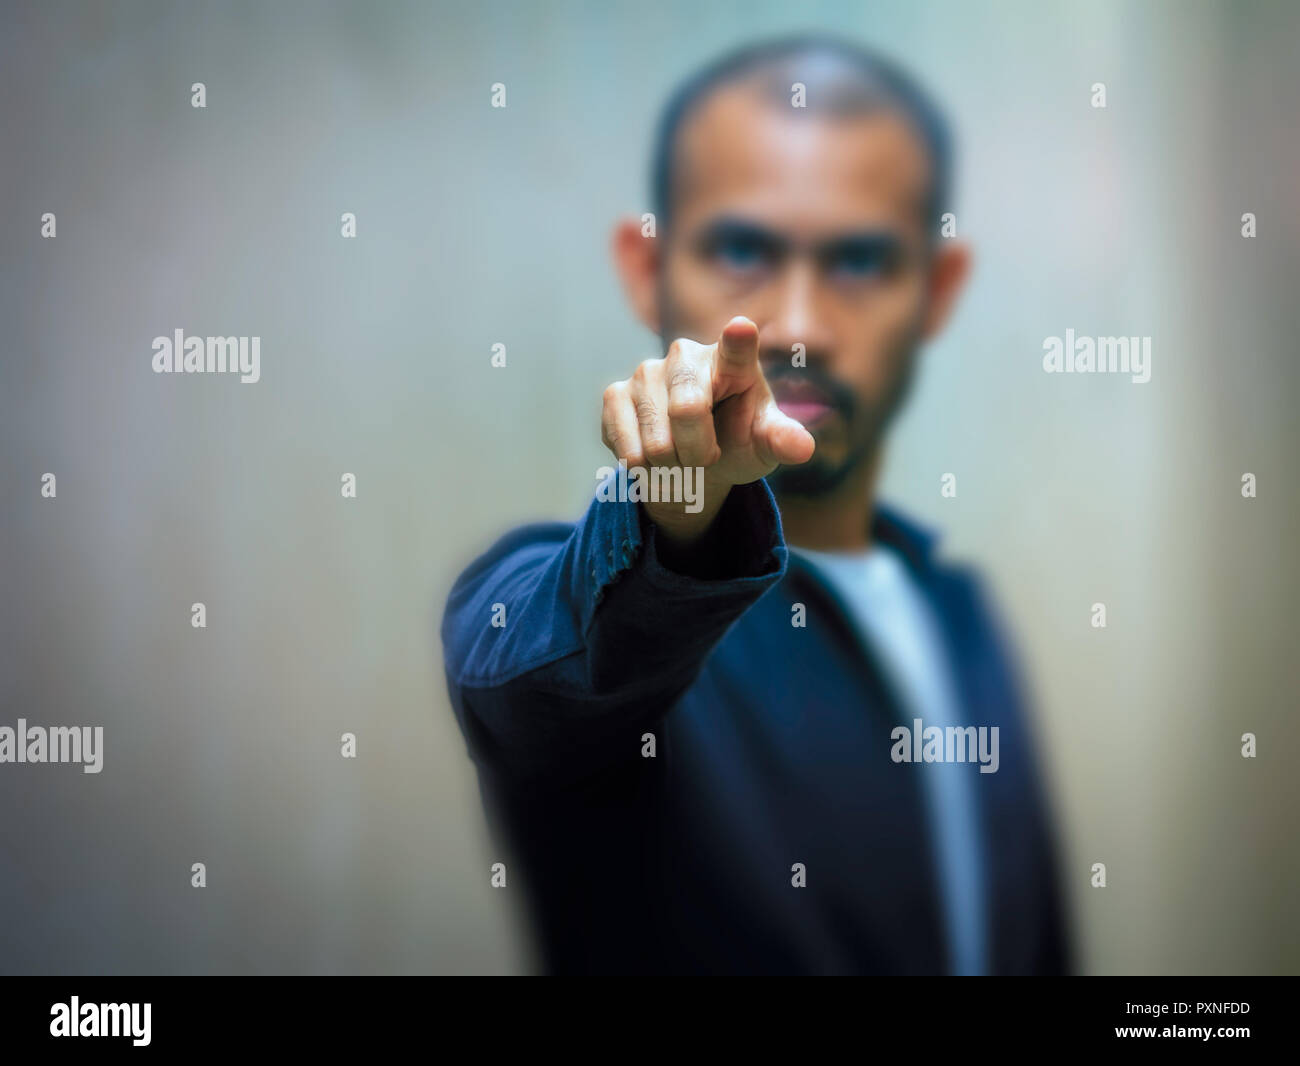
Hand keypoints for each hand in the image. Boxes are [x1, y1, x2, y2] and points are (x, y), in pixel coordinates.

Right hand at [600, 316, 814, 545]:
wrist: (692, 461)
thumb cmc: (736, 441)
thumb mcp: (763, 445)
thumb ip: (781, 441)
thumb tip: (802, 448)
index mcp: (733, 360)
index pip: (737, 346)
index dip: (738, 339)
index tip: (741, 329)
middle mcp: (686, 354)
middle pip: (687, 409)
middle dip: (699, 451)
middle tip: (708, 457)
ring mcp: (646, 371)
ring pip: (656, 439)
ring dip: (672, 465)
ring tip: (681, 457)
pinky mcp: (616, 395)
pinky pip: (627, 447)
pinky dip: (644, 468)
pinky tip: (654, 457)